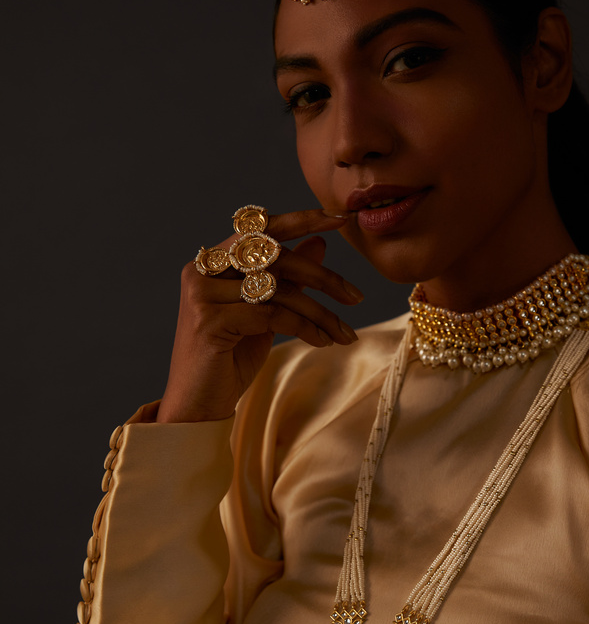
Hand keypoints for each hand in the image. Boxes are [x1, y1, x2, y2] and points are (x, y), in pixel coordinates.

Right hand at [157, 209, 362, 422]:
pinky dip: (304, 327)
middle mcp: (202, 269)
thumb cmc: (230, 358)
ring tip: (345, 334)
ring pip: (278, 290)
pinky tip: (322, 342)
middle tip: (357, 297)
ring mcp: (202, 294)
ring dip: (320, 313)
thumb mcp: (266, 313)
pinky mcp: (209, 320)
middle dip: (322, 276)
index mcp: (212, 260)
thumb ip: (287, 278)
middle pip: (274, 255)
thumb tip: (319, 243)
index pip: (260, 227)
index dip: (300, 219)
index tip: (339, 219)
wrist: (198, 404)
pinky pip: (272, 315)